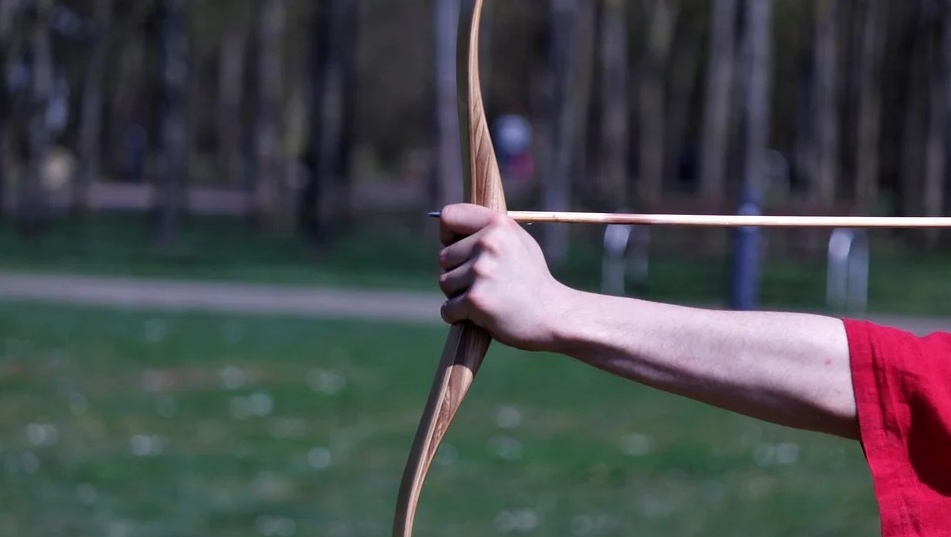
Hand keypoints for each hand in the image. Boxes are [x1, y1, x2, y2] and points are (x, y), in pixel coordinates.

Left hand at [437, 204, 572, 351]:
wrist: (554, 315)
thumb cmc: (533, 280)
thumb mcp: (518, 243)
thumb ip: (488, 231)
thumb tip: (450, 227)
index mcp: (498, 224)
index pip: (449, 216)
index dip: (447, 234)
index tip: (456, 247)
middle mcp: (488, 243)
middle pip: (443, 257)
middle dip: (457, 272)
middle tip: (486, 283)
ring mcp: (481, 271)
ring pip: (445, 283)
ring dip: (459, 295)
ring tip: (488, 297)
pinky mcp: (476, 299)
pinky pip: (447, 308)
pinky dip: (458, 316)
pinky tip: (481, 315)